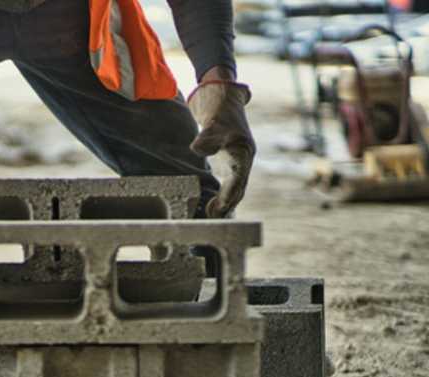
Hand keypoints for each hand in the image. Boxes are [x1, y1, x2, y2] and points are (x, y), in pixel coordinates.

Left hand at [187, 81, 254, 217]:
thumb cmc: (220, 106)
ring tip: (212, 214)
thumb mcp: (214, 120)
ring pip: (235, 185)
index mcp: (243, 151)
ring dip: (226, 201)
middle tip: (212, 218)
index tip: (218, 210)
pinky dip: (222, 192)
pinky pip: (228, 180)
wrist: (222, 94)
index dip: (228, 196)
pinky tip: (212, 201)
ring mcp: (237, 158)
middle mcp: (243, 157)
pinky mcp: (229, 158)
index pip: (238, 180)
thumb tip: (198, 148)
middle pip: (238, 186)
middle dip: (227, 204)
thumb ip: (208, 135)